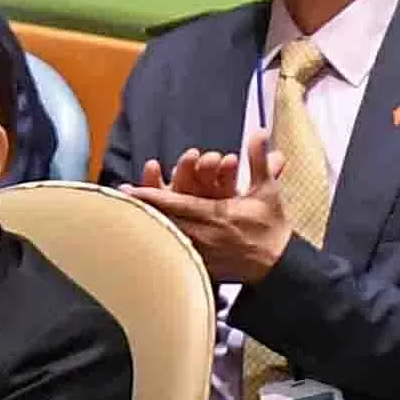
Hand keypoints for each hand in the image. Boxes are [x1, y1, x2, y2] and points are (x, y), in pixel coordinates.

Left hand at [128, 141, 295, 283]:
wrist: (280, 265)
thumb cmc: (271, 227)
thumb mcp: (267, 190)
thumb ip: (259, 160)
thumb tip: (259, 133)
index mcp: (217, 215)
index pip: (177, 203)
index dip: (152, 196)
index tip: (131, 189)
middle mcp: (205, 235)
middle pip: (164, 222)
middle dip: (141, 210)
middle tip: (118, 200)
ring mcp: (203, 253)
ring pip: (167, 239)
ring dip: (147, 227)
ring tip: (123, 218)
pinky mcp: (204, 267)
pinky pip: (176, 255)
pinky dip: (159, 246)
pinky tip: (143, 242)